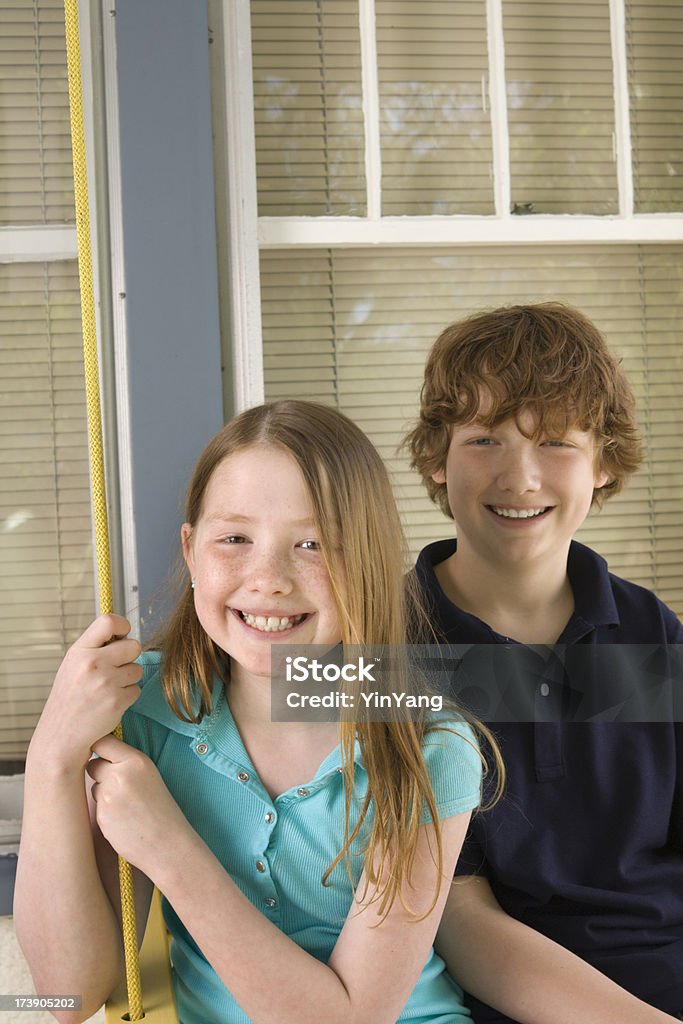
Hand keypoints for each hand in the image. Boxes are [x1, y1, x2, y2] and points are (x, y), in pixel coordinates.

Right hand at [30, 614, 142, 770]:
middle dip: (129, 658)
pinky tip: (109, 704)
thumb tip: (122, 632)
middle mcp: (92, 663)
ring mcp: (105, 683)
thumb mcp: (73, 666)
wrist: (60, 737)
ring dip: (128, 679)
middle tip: (115, 670)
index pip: (109, 621)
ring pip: (137, 669)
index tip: (121, 636)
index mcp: (79, 651)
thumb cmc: (69, 699)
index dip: (122, 626)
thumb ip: (94, 648)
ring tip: (107, 690)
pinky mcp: (117, 701)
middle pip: (134, 646)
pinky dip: (127, 697)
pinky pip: (136, 690)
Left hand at [88, 734, 193, 878]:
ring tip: (126, 807)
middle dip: (99, 773)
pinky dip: (105, 812)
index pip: (103, 741)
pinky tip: (122, 820)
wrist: (167, 843)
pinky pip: (96, 807)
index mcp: (136, 760)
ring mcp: (109, 795)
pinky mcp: (102, 815)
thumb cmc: (160, 809)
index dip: (99, 748)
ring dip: (102, 794)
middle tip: (116, 786)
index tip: (102, 754)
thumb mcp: (149, 776)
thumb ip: (125, 763)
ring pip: (93, 787)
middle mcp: (121, 774)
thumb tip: (95, 754)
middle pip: (93, 764)